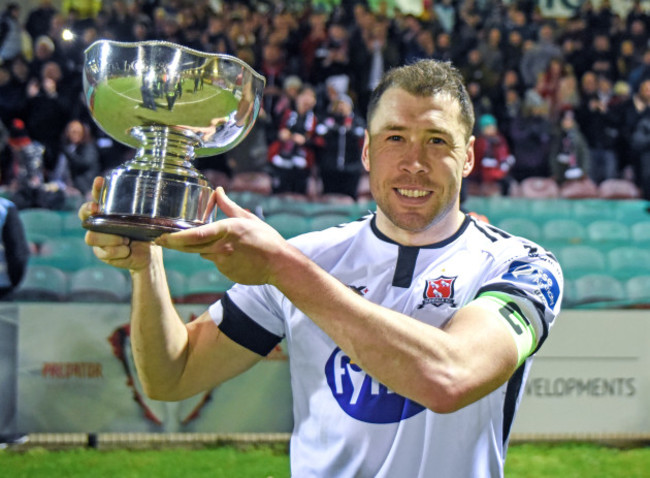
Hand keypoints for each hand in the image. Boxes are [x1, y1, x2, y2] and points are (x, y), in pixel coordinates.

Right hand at [78, 176, 156, 270]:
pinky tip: (127, 250)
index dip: (96, 188)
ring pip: (91, 236)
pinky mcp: (102, 253)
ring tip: (126, 240)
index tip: (100, 181)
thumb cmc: (145, 233)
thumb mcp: (145, 220)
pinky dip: (118, 251)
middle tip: (97, 209)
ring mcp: (98, 238)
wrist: (148, 254)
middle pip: (84, 214)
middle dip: (89, 210)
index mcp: (108, 211)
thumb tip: (150, 198)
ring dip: (110, 238)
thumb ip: (142, 211)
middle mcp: (99, 223)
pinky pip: (104, 252)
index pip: (97, 196)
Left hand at [155, 187, 287, 285]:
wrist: (279, 264)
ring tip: (221, 243)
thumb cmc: (266, 239)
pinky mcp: (226, 272)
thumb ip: (228, 206)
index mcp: (226, 230)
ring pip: (203, 254)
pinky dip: (218, 258)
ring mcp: (223, 262)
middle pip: (190, 247)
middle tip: (160, 240)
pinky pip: (215, 263)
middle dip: (174, 244)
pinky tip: (234, 255)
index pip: (195, 235)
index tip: (162, 236)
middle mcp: (221, 247)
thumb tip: (218, 191)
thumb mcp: (247, 218)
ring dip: (203, 248)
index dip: (175, 238)